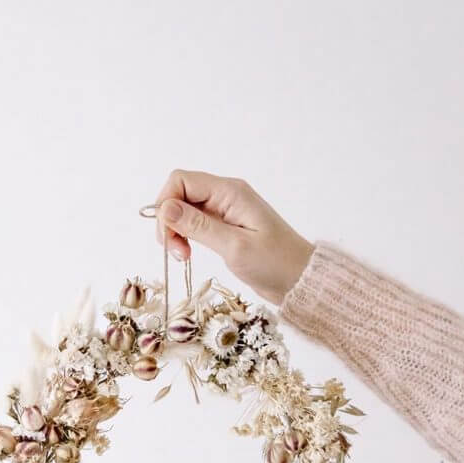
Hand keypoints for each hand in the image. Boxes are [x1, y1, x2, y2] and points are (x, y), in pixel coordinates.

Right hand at [154, 170, 313, 304]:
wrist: (299, 280)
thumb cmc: (274, 263)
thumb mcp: (234, 246)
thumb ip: (199, 226)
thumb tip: (165, 208)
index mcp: (230, 192)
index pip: (181, 180)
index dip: (165, 203)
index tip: (167, 235)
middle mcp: (225, 195)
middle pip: (180, 194)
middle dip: (169, 221)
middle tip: (176, 252)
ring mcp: (224, 211)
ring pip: (184, 210)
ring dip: (175, 231)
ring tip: (183, 256)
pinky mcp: (224, 226)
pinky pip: (194, 223)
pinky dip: (185, 237)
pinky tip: (188, 254)